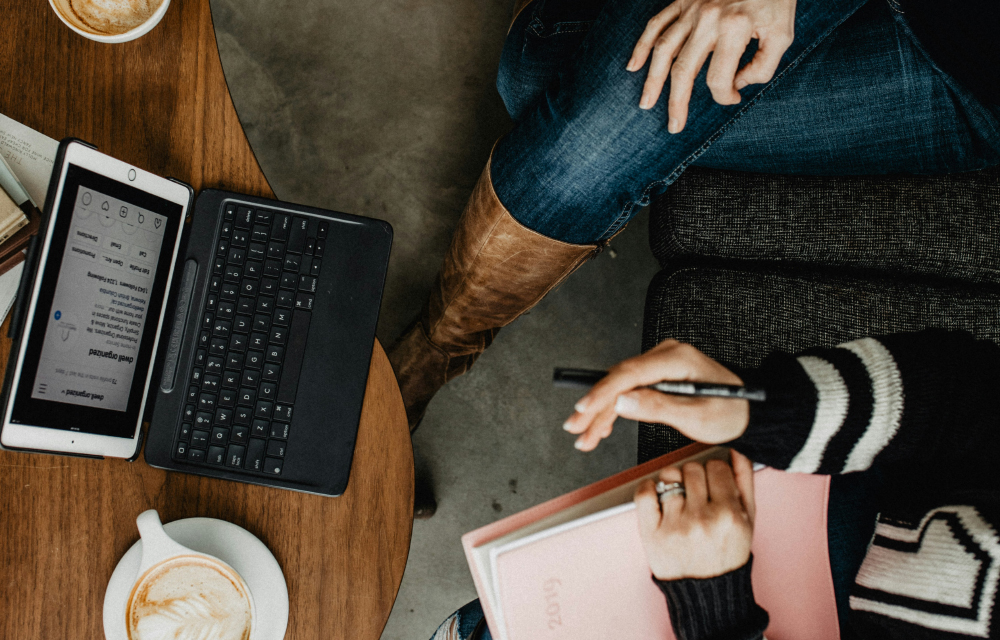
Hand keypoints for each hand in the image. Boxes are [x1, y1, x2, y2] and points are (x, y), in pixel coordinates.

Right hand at [563, 339, 748, 450]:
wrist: (750, 410)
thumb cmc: (731, 412)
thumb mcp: (697, 416)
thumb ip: (658, 407)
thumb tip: (622, 403)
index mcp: (677, 359)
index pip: (630, 373)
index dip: (603, 392)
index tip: (584, 409)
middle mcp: (665, 356)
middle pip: (619, 380)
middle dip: (595, 407)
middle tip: (576, 428)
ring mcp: (660, 365)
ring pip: (620, 388)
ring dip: (600, 413)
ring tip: (585, 437)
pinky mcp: (658, 376)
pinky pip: (629, 391)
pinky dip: (614, 411)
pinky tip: (600, 427)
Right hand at [628, 0, 795, 132]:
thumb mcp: (782, 34)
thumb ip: (763, 66)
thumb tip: (736, 84)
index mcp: (734, 29)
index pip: (718, 78)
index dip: (724, 96)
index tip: (734, 98)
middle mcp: (708, 19)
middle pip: (683, 70)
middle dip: (677, 103)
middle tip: (674, 126)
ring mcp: (691, 9)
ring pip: (663, 50)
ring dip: (652, 80)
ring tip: (646, 104)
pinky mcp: (683, 0)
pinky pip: (656, 24)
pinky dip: (642, 46)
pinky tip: (634, 66)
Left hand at [635, 450, 755, 579]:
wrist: (706, 592)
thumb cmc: (727, 554)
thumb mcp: (747, 521)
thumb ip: (744, 481)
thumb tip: (737, 448)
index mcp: (729, 515)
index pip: (716, 466)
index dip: (715, 472)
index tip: (714, 484)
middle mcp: (702, 520)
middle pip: (692, 468)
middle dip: (696, 477)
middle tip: (699, 495)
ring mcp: (675, 526)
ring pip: (669, 475)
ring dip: (675, 482)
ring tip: (682, 499)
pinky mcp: (652, 533)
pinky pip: (644, 492)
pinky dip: (649, 487)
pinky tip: (659, 496)